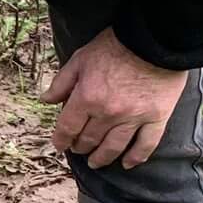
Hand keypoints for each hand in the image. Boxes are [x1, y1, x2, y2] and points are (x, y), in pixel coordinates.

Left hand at [41, 29, 186, 170]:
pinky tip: (128, 164)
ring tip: (96, 163)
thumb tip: (46, 100)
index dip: (61, 140)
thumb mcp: (81, 58)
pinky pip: (146, 144)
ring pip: (114, 147)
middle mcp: (108, 112)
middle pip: (89, 140)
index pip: (67, 128)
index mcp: (87, 97)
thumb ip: (62, 82)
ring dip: (102, 158)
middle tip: (79, 149)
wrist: (157, 38)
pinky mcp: (157, 117)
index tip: (60, 145)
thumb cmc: (116, 45)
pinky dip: (136, 157)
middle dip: (80, 148)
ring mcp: (134, 117)